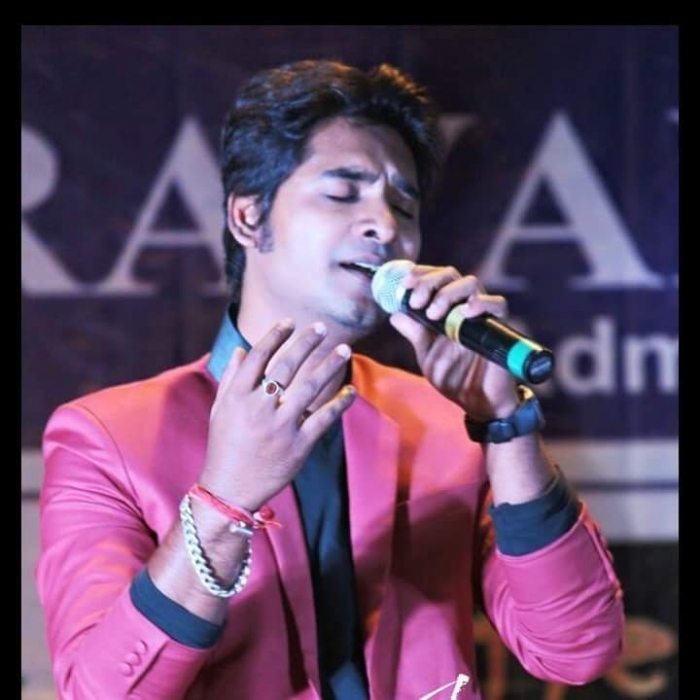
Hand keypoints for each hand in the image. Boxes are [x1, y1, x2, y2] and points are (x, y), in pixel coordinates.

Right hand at [200, 319, 355, 510]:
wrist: (229, 490)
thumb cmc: (224, 447)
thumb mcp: (220, 411)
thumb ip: (230, 379)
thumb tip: (241, 350)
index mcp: (237, 396)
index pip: (259, 356)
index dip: (276, 335)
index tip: (290, 322)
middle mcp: (258, 408)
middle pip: (286, 366)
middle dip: (306, 343)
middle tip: (322, 327)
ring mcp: (280, 427)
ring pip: (309, 387)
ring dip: (329, 365)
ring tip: (344, 349)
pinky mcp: (299, 445)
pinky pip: (324, 418)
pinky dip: (340, 403)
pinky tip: (350, 390)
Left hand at [388, 265, 519, 419]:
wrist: (477, 402)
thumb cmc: (454, 377)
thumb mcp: (427, 353)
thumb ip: (414, 332)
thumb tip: (394, 314)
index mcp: (447, 309)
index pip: (436, 278)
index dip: (420, 275)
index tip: (404, 284)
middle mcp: (464, 307)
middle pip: (451, 274)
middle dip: (430, 282)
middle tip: (416, 300)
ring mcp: (482, 315)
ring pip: (471, 283)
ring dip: (448, 293)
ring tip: (433, 313)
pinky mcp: (499, 328)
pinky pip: (498, 304)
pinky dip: (481, 302)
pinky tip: (465, 312)